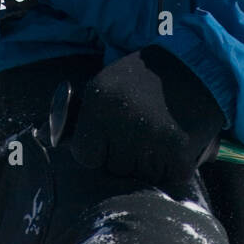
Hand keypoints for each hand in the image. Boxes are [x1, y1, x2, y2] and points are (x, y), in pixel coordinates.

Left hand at [50, 46, 225, 190]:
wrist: (199, 64)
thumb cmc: (149, 77)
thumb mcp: (110, 83)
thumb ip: (87, 114)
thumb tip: (44, 137)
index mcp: (100, 102)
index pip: (85, 155)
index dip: (100, 151)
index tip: (113, 141)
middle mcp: (121, 122)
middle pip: (114, 168)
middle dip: (126, 157)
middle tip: (144, 131)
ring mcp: (150, 140)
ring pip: (140, 177)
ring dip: (151, 163)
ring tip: (162, 132)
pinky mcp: (177, 154)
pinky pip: (168, 179)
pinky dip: (175, 167)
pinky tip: (178, 140)